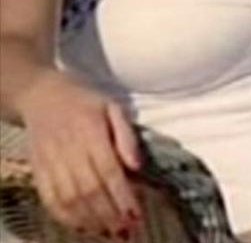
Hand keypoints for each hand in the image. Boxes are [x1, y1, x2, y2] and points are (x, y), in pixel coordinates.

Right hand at [18, 72, 142, 240]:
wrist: (41, 95)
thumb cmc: (85, 101)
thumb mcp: (113, 107)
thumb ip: (127, 136)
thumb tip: (137, 166)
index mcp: (91, 131)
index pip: (109, 170)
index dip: (122, 196)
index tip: (137, 215)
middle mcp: (69, 148)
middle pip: (90, 189)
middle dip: (110, 215)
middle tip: (127, 232)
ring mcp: (50, 161)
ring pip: (69, 198)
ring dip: (91, 220)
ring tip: (110, 233)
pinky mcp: (38, 169)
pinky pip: (49, 198)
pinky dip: (65, 216)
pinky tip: (82, 226)